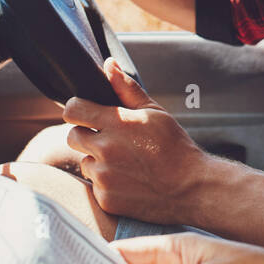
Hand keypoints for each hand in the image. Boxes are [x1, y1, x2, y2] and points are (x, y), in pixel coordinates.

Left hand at [63, 58, 209, 222]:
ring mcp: (104, 176)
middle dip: (87, 136)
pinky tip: (128, 181)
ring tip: (125, 163)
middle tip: (110, 141)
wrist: (191, 188)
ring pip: (84, 163)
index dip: (77, 110)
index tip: (86, 114)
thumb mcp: (154, 112)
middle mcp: (106, 148)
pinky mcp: (105, 198)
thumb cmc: (174, 146)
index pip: (73, 110)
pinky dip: (106, 184)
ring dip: (98, 162)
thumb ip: (127, 89)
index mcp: (117, 123)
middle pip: (72, 137)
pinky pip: (94, 186)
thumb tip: (108, 65)